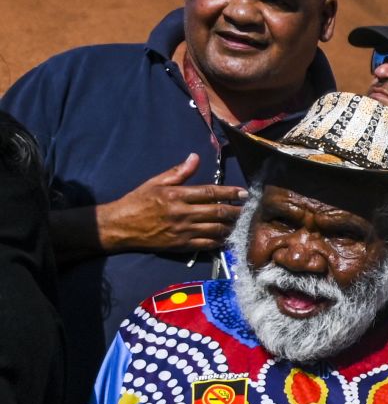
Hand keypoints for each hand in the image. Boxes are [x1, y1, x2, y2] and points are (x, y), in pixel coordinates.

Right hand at [96, 156, 249, 256]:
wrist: (121, 226)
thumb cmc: (138, 201)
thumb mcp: (155, 183)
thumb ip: (178, 172)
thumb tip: (195, 157)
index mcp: (177, 195)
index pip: (210, 192)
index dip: (230, 192)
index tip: (244, 193)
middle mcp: (182, 213)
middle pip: (218, 211)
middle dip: (237, 210)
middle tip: (249, 209)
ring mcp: (183, 231)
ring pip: (216, 229)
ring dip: (232, 226)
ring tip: (242, 222)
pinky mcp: (181, 245)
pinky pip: (207, 244)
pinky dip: (220, 241)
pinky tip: (228, 237)